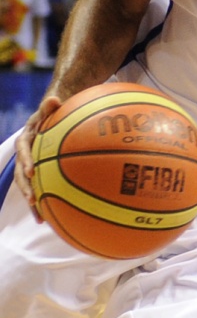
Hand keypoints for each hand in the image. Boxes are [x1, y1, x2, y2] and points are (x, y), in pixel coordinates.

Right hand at [14, 93, 61, 213]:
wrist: (50, 119)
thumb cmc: (52, 113)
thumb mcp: (50, 108)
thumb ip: (50, 106)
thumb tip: (54, 98)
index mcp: (26, 140)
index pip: (23, 150)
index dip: (26, 161)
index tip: (31, 172)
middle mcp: (25, 155)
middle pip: (22, 174)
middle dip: (26, 188)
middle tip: (33, 201)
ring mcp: (31, 166)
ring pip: (29, 186)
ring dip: (34, 202)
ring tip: (40, 218)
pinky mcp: (39, 174)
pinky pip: (41, 189)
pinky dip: (45, 203)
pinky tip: (52, 219)